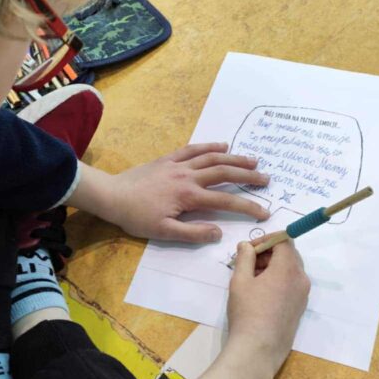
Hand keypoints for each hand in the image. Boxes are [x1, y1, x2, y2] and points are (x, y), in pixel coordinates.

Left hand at [70, 143, 270, 242]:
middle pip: (224, 173)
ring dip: (234, 158)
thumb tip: (219, 232)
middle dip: (248, 176)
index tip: (265, 211)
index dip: (247, 206)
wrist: (111, 196)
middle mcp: (188, 176)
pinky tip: (222, 145)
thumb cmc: (136, 217)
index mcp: (189, 196)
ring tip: (253, 160)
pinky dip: (209, 146)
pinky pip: (193, 149)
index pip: (226, 201)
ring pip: (212, 157)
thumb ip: (193, 233)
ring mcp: (178, 165)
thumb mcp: (164, 232)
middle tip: (267, 179)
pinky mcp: (169, 159)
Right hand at [196, 238, 308, 378]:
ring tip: (251, 278)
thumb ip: (244, 258)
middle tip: (247, 262)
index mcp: (288, 268)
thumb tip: (247, 246)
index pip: (284, 241)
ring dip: (273, 267)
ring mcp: (303, 295)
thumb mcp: (240, 280)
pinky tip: (261, 293)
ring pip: (291, 270)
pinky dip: (278, 281)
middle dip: (269, 253)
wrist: (258, 350)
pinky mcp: (300, 308)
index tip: (249, 248)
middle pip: (289, 255)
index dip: (267, 239)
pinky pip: (292, 285)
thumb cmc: (247, 312)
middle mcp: (301, 279)